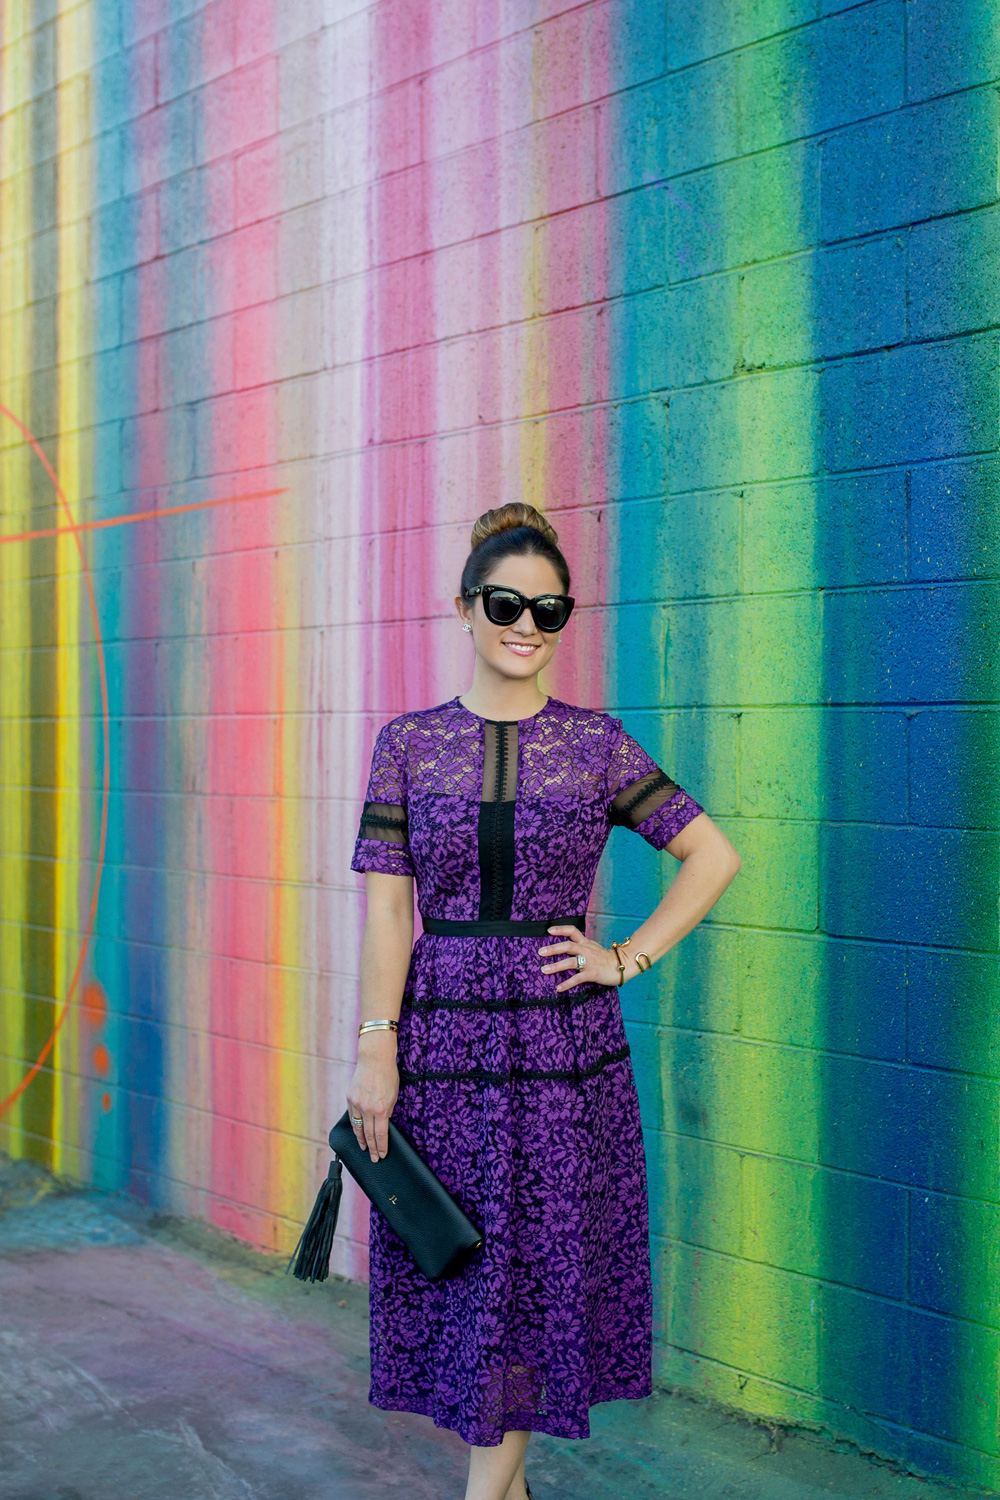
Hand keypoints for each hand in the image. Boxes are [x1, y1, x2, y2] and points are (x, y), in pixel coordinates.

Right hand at [346, 1033, 398, 1161]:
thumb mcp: (394, 1095)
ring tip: (364, 1148)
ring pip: (357, 1128)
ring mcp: (357, 1104)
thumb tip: (384, 1123)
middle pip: (368, 1135)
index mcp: (381, 1109)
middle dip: (372, 1149)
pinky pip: (352, 1116)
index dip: (381, 1147)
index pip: (380, 1134)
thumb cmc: (388, 1075)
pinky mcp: (350, 1098)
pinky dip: (354, 1125)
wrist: (374, 1059)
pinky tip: (357, 1131)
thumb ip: (389, 1111)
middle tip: (374, 1159)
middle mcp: (367, 1109)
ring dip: (361, 1140)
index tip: (381, 1155)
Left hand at [538, 924, 627, 991]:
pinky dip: (567, 983)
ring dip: (555, 966)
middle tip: (540, 952)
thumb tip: (567, 948)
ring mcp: (589, 962)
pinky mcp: (592, 973)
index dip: (560, 929)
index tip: (549, 931)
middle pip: (567, 946)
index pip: (572, 931)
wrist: (624, 964)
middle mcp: (586, 950)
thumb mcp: (594, 948)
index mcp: (586, 943)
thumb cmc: (607, 958)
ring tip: (544, 970)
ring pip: (570, 962)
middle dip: (553, 949)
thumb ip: (582, 946)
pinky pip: (577, 978)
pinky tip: (558, 988)